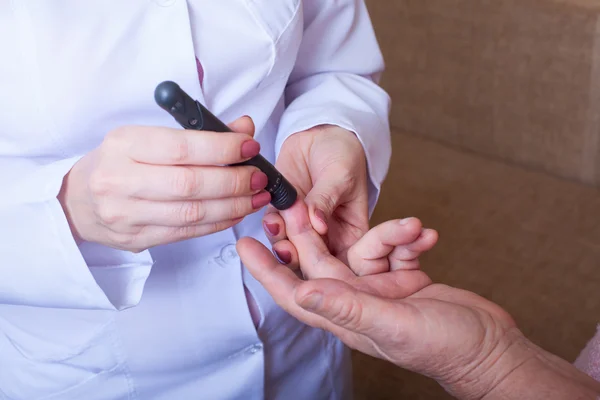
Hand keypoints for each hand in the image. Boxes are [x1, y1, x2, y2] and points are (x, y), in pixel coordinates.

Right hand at [59, 116, 270, 251]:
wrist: (78, 201)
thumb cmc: (120, 162)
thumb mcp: (148, 138)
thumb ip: (198, 134)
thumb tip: (244, 128)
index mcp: (124, 144)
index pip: (181, 147)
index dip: (222, 148)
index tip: (249, 146)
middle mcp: (120, 179)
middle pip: (190, 184)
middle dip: (234, 181)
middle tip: (260, 176)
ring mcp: (126, 214)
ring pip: (192, 213)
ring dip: (233, 205)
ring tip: (257, 196)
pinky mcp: (137, 238)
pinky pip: (187, 232)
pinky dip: (218, 222)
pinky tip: (236, 212)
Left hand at [238, 202, 522, 398]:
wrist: (490, 347)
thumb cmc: (445, 347)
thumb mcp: (394, 324)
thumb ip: (348, 306)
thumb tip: (302, 291)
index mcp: (346, 317)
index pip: (294, 293)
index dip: (267, 270)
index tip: (244, 243)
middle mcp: (358, 301)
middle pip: (322, 261)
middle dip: (313, 232)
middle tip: (301, 202)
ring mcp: (381, 290)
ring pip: (367, 248)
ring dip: (389, 234)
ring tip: (414, 228)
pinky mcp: (404, 279)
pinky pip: (397, 249)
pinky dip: (409, 239)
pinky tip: (426, 236)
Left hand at [263, 125, 368, 265]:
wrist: (319, 133)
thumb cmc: (342, 154)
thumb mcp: (341, 176)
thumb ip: (326, 200)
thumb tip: (318, 224)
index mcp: (352, 234)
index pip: (343, 262)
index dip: (330, 268)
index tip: (317, 262)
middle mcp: (327, 236)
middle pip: (312, 260)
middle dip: (299, 257)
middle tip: (289, 249)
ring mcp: (303, 226)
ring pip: (290, 246)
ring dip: (281, 241)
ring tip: (279, 225)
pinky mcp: (283, 213)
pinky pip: (274, 227)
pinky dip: (271, 225)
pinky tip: (272, 217)